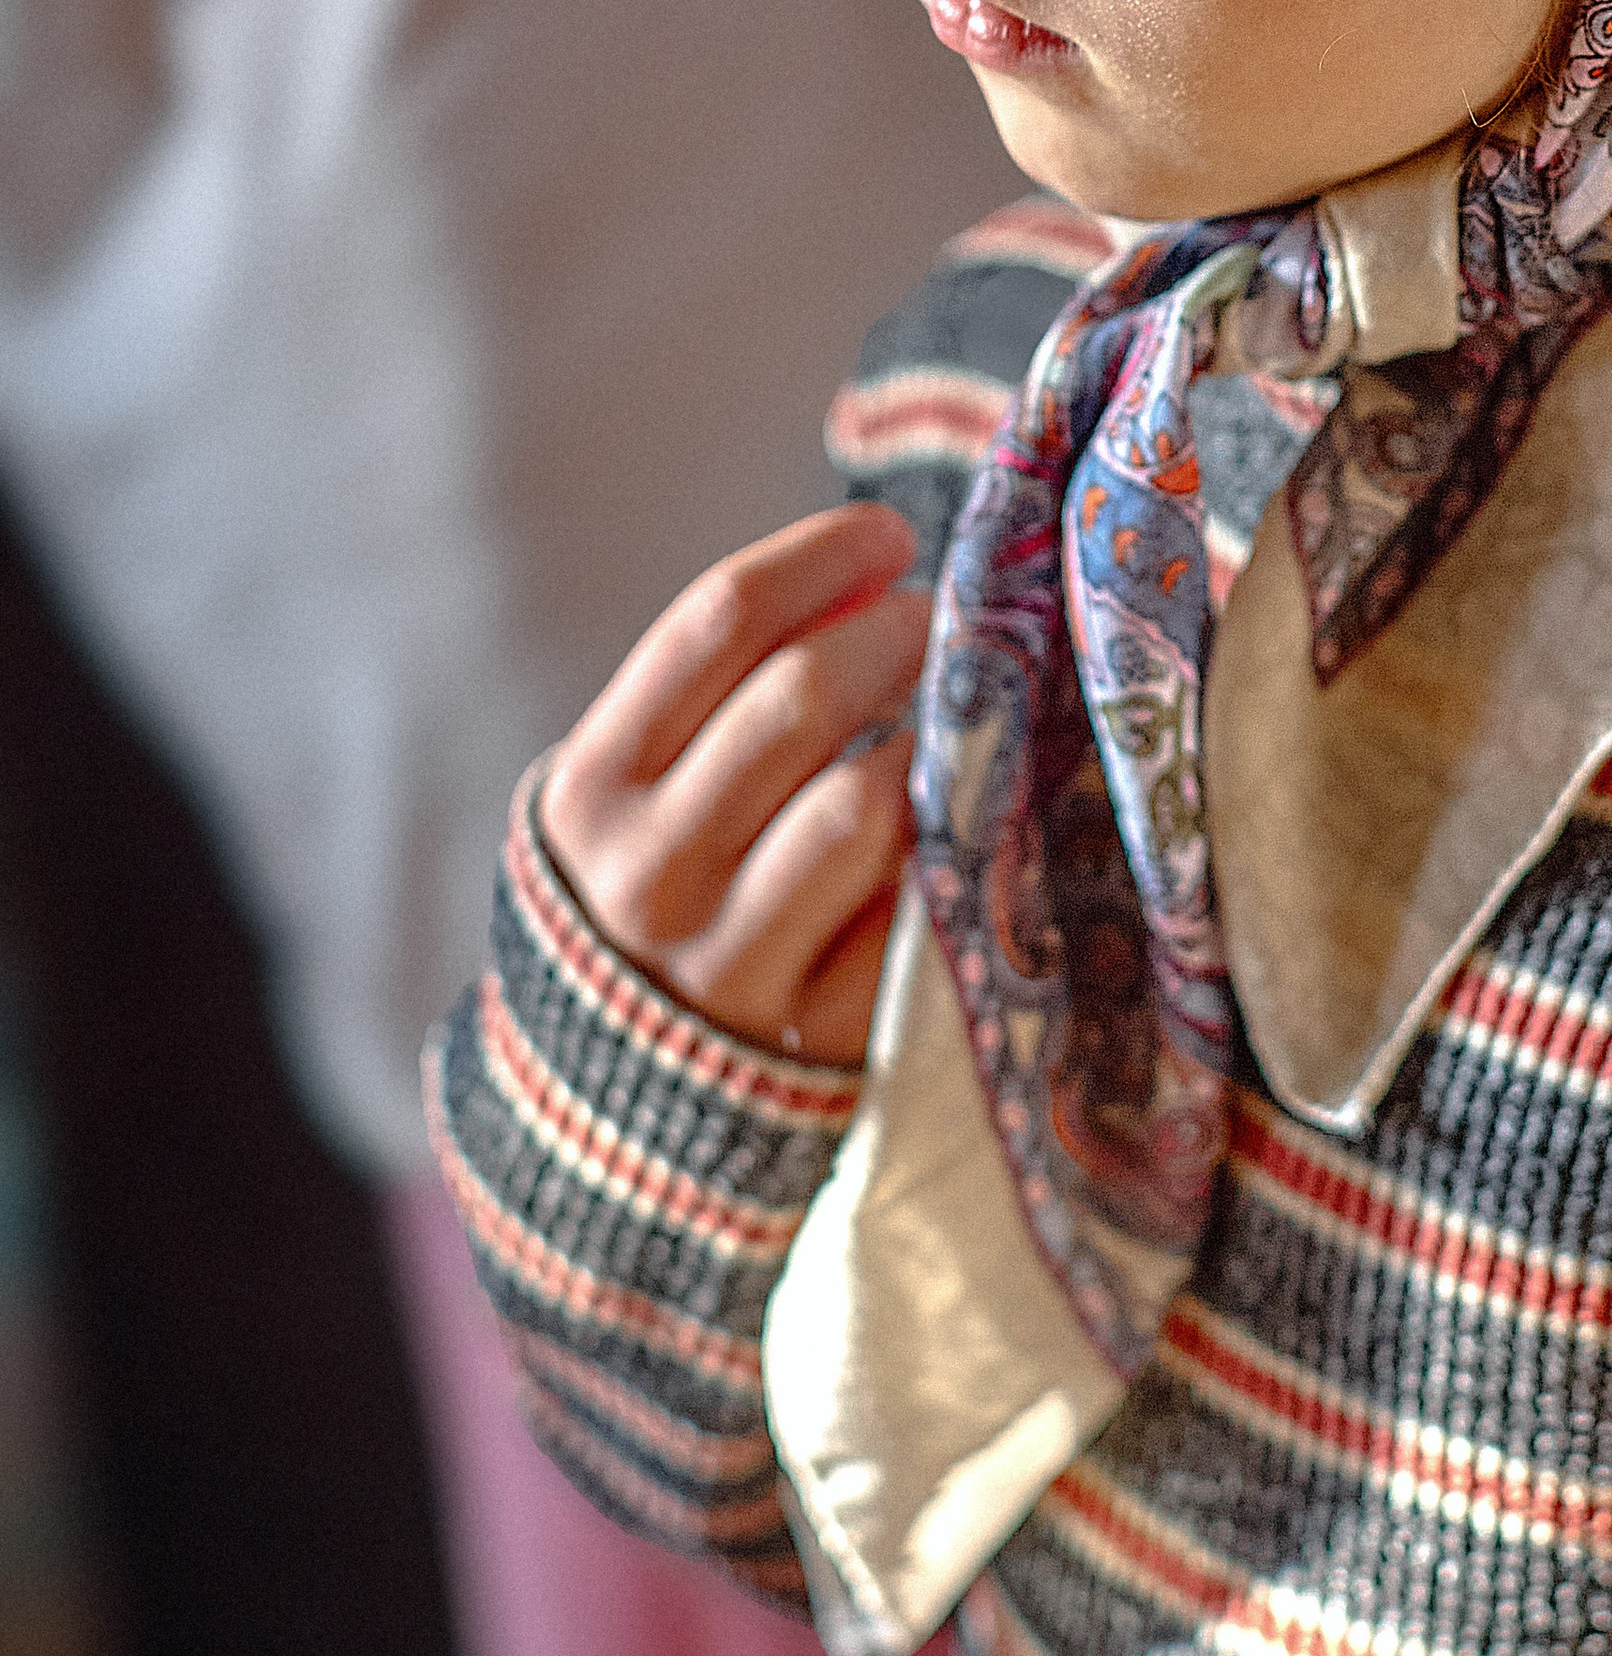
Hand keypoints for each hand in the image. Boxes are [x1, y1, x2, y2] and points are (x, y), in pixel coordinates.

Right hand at [541, 502, 929, 1068]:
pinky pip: (909, 911)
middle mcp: (649, 872)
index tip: (890, 534)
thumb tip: (872, 563)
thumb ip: (724, 690)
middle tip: (944, 618)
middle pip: (798, 699)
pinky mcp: (814, 1038)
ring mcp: (730, 962)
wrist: (611, 1121)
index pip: (718, 622)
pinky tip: (975, 809)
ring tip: (966, 707)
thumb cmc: (655, 904)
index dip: (821, 556)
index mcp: (593, 788)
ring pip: (861, 806)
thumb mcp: (638, 796)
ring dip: (934, 735)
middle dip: (895, 632)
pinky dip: (955, 845)